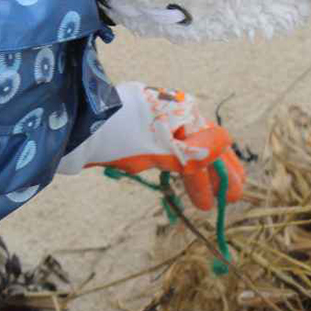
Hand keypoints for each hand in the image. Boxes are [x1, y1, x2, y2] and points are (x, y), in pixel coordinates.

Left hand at [56, 81, 245, 210]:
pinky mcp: (141, 131)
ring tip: (208, 197)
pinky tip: (183, 178)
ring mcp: (158, 122)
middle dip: (219, 172)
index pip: (212, 145)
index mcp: (183, 114)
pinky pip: (170, 151)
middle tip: (233, 196)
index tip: (231, 196)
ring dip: (200, 174)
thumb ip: (191, 149)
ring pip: (188, 150)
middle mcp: (174, 114)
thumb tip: (223, 141)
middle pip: (204, 146)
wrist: (77, 126)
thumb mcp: (157, 147)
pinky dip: (180, 167)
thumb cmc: (118, 136)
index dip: (222, 173)